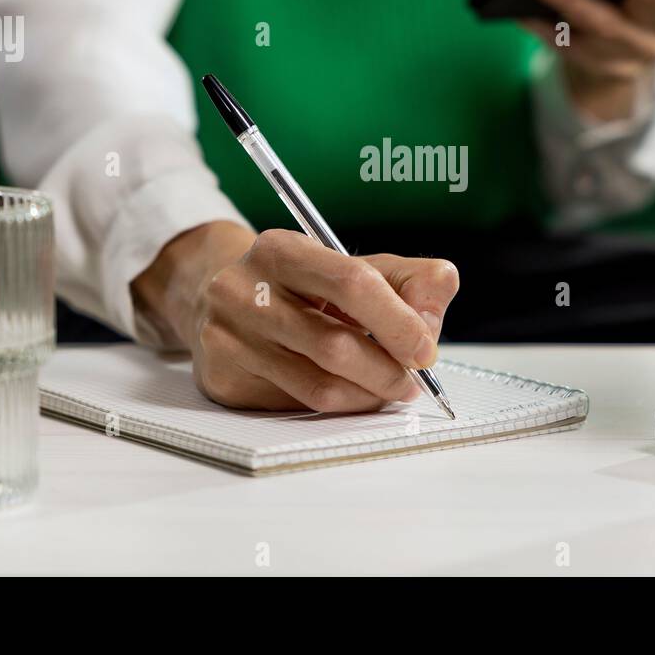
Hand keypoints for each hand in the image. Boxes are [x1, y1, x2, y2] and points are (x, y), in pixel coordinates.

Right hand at [132, 222, 459, 411]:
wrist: (222, 299)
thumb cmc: (303, 286)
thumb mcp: (357, 267)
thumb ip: (411, 280)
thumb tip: (432, 313)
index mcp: (281, 249)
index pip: (352, 282)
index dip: (398, 321)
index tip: (426, 349)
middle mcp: (243, 290)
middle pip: (335, 344)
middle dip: (387, 369)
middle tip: (412, 380)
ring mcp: (227, 337)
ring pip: (319, 384)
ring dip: (368, 394)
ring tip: (388, 387)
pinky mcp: (223, 378)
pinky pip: (298, 404)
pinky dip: (340, 405)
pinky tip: (351, 393)